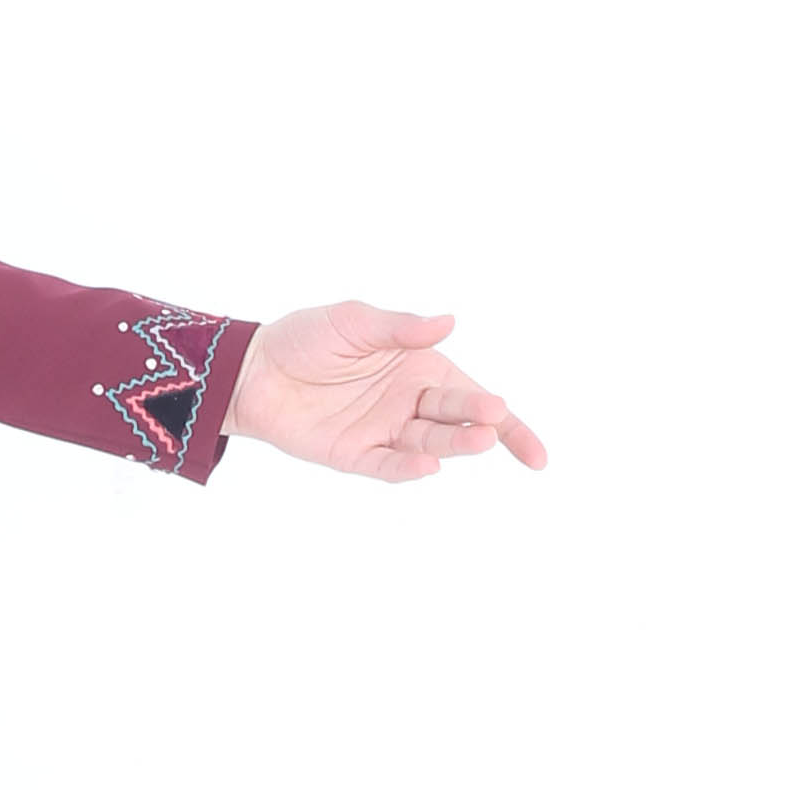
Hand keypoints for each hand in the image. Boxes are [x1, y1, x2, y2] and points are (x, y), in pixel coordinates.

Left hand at [232, 298, 545, 484]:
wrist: (252, 368)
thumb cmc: (306, 338)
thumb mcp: (355, 322)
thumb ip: (401, 328)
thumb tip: (448, 322)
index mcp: (420, 369)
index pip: (475, 398)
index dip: (508, 424)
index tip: (537, 455)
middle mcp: (410, 403)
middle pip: (457, 418)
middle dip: (480, 420)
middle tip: (493, 417)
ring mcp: (384, 431)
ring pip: (431, 442)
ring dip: (455, 443)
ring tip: (477, 439)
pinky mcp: (354, 454)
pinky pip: (388, 465)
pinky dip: (409, 467)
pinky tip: (428, 464)